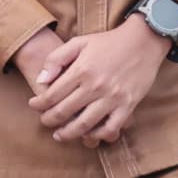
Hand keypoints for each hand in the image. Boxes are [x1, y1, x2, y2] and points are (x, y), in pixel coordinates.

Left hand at [23, 22, 168, 145]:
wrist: (144, 41)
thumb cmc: (109, 42)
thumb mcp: (80, 42)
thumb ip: (57, 59)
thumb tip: (41, 80)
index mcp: (81, 70)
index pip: (52, 95)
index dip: (39, 104)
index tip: (33, 105)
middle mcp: (95, 86)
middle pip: (64, 112)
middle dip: (49, 120)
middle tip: (45, 121)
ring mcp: (112, 98)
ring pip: (84, 125)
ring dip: (68, 133)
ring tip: (59, 135)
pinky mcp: (127, 105)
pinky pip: (110, 128)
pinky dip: (97, 135)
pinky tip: (88, 135)